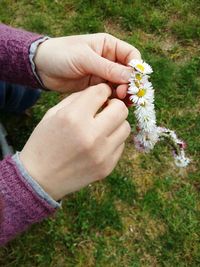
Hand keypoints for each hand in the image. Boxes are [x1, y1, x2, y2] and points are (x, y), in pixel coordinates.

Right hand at [20, 84, 130, 200]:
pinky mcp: (107, 167)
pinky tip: (100, 143)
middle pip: (121, 109)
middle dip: (114, 105)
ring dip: (116, 123)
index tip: (100, 96)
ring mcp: (102, 153)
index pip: (102, 92)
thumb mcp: (53, 114)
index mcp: (73, 117)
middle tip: (105, 110)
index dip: (102, 91)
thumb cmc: (44, 142)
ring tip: (103, 127)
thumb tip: (100, 92)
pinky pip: (121, 145)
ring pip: (125, 127)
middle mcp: (91, 135)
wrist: (40, 178)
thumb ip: (77, 99)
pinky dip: (113, 140)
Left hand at [34, 33, 140, 98]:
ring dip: (122, 94)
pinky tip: (111, 105)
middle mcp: (108, 59)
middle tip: (123, 95)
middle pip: (128, 73)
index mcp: (109, 46)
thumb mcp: (84, 58)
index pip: (131, 55)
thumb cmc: (61, 55)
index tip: (134, 82)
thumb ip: (107, 67)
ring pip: (120, 85)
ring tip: (120, 103)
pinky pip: (109, 93)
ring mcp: (102, 74)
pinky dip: (112, 99)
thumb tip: (130, 77)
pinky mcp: (95, 87)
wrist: (41, 67)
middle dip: (129, 84)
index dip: (136, 69)